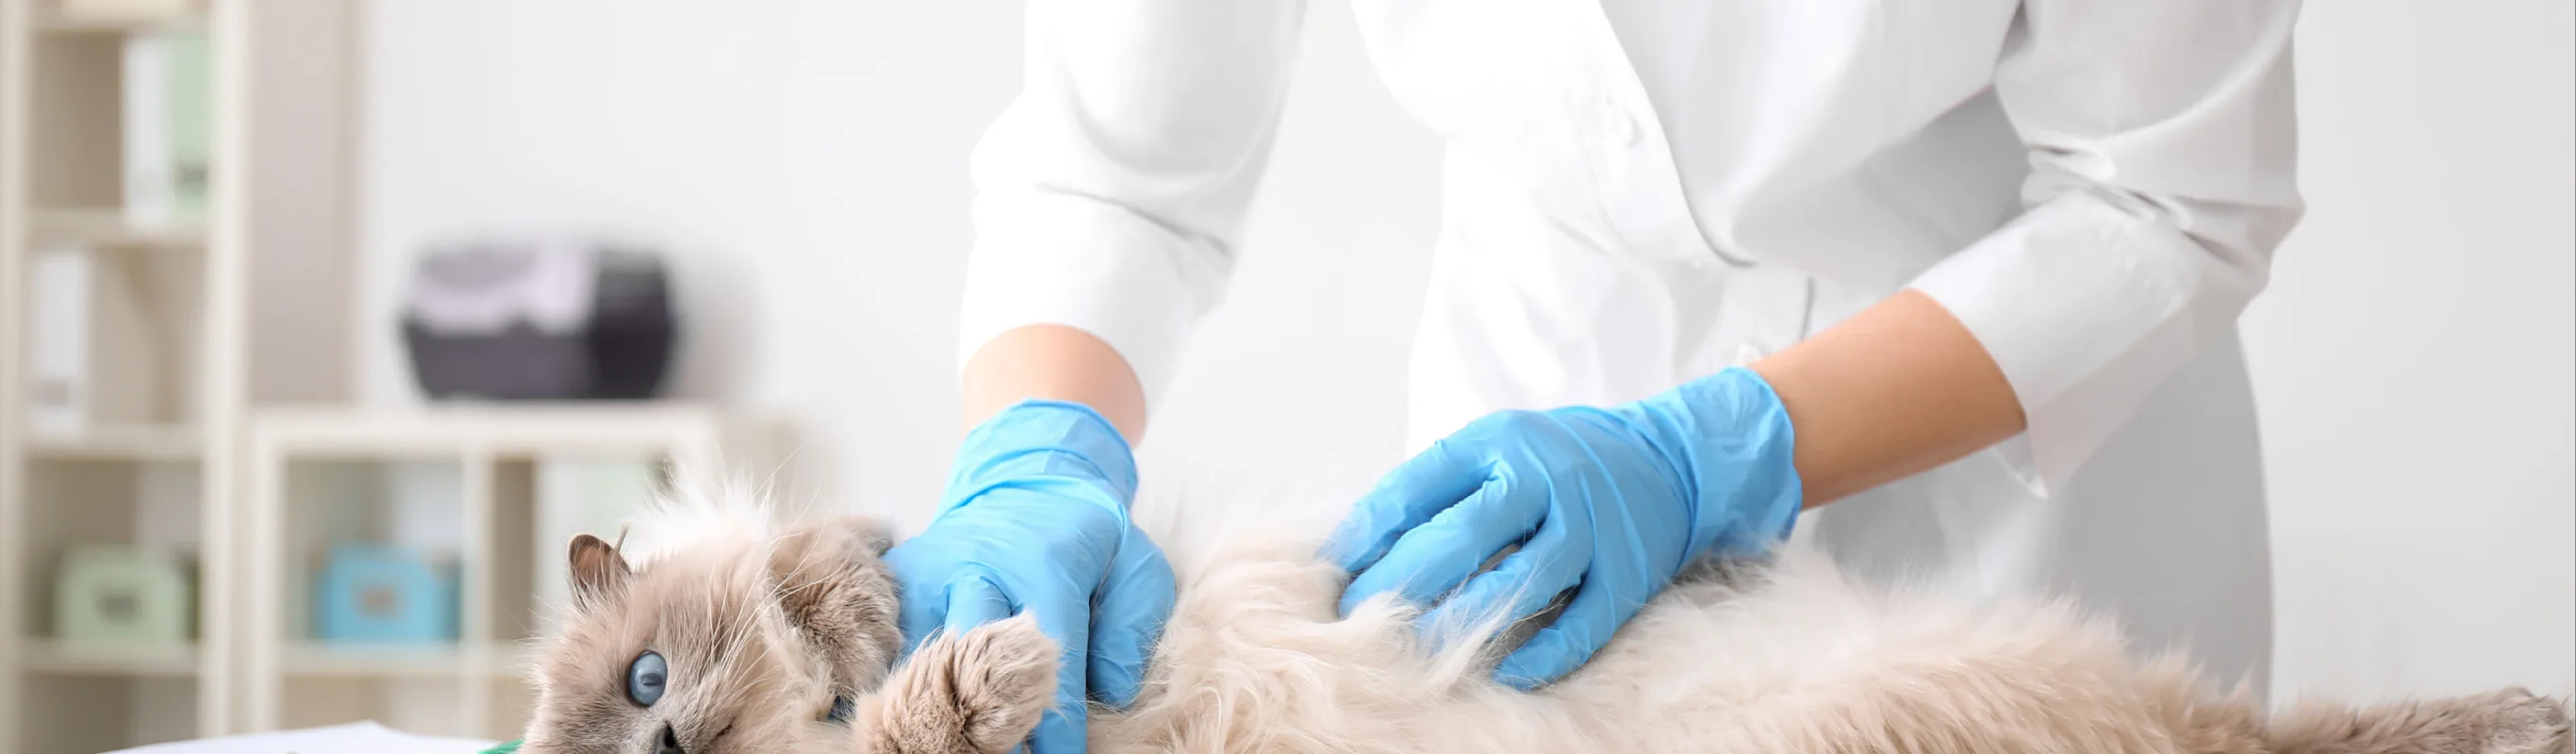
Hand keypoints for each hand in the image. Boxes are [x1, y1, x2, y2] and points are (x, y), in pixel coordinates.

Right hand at [886, 399, 1175, 752]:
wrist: (1025, 476)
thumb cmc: (1088, 538)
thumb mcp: (1136, 567)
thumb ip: (1132, 627)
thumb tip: (1111, 689)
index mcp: (1045, 563)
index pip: (1048, 655)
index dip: (1051, 721)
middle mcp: (978, 564)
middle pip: (966, 654)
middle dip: (980, 718)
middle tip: (998, 752)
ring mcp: (929, 570)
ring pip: (915, 651)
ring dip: (930, 704)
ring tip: (947, 740)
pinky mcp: (898, 577)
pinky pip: (888, 641)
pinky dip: (897, 679)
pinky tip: (912, 713)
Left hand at [1324, 367, 1801, 688]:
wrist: (1671, 460)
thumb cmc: (1558, 460)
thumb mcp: (1498, 445)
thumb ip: (1440, 484)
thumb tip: (1359, 540)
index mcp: (1502, 441)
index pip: (1421, 483)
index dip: (1372, 527)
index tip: (1335, 564)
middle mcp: (1548, 479)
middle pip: (1463, 535)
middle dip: (1401, 579)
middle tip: (1357, 614)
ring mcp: (1591, 528)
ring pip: (1518, 582)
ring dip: (1460, 620)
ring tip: (1411, 647)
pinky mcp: (1627, 573)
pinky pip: (1581, 623)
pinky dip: (1542, 654)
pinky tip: (1503, 676)